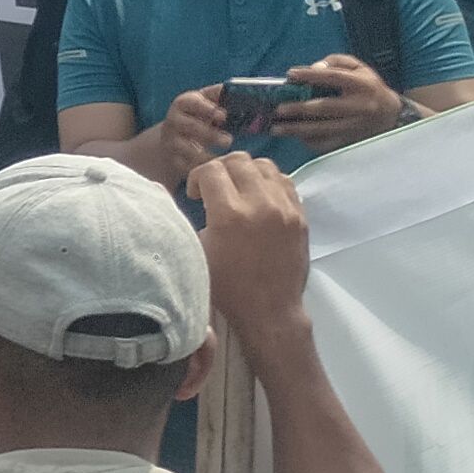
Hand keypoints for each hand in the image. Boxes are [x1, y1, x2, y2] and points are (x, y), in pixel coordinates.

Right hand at [150, 87, 234, 177]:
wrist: (174, 137)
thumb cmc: (198, 116)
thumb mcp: (205, 102)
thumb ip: (219, 95)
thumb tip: (237, 89)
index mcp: (183, 104)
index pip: (191, 102)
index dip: (207, 108)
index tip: (223, 115)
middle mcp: (173, 122)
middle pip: (190, 127)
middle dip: (210, 134)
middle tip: (228, 140)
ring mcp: (171, 142)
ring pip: (187, 150)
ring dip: (206, 155)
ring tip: (222, 158)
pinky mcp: (173, 161)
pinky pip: (186, 167)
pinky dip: (201, 169)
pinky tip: (213, 169)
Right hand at [185, 150, 313, 327]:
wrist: (270, 311)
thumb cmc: (227, 286)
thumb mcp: (197, 252)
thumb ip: (186, 219)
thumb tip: (173, 194)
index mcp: (230, 214)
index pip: (211, 170)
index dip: (198, 178)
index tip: (196, 195)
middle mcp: (260, 204)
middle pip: (238, 161)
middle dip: (221, 169)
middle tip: (216, 189)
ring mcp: (285, 209)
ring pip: (265, 166)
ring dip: (247, 173)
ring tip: (240, 191)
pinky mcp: (300, 217)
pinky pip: (285, 183)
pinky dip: (269, 184)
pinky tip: (261, 200)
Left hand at [262, 52, 402, 148]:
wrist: (391, 115)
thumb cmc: (368, 86)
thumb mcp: (358, 67)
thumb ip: (336, 62)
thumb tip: (314, 68)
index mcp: (361, 85)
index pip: (333, 78)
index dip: (310, 76)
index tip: (290, 75)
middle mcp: (359, 107)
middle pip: (325, 108)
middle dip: (299, 110)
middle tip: (279, 109)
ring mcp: (356, 126)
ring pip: (323, 130)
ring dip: (298, 130)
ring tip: (276, 128)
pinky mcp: (352, 141)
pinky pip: (328, 144)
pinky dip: (310, 141)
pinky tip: (295, 137)